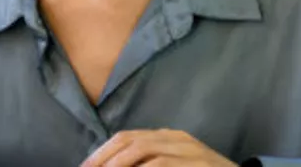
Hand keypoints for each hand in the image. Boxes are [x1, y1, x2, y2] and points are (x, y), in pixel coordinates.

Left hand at [79, 129, 238, 166]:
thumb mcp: (177, 166)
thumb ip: (151, 164)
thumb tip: (114, 166)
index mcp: (169, 137)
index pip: (126, 137)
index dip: (101, 153)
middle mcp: (178, 139)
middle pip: (128, 141)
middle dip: (103, 158)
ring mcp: (191, 151)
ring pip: (142, 151)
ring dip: (117, 165)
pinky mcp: (200, 165)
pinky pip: (162, 165)